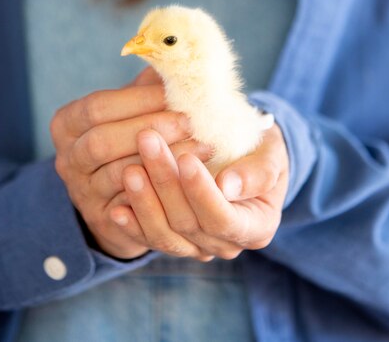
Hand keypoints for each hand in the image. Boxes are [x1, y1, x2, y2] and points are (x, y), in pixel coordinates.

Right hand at [51, 68, 208, 258]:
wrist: (121, 192)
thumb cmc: (131, 136)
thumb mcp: (131, 109)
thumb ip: (146, 85)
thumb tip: (174, 52)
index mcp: (67, 123)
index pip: (97, 106)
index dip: (137, 99)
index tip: (176, 93)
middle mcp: (66, 158)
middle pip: (101, 142)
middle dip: (152, 128)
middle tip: (193, 120)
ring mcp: (81, 192)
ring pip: (119, 175)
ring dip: (165, 160)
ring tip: (204, 146)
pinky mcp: (104, 219)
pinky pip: (134, 206)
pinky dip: (164, 190)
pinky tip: (193, 176)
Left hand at [110, 124, 288, 259]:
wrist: (247, 157)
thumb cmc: (262, 150)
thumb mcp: (271, 154)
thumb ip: (257, 172)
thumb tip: (228, 186)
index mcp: (256, 226)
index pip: (223, 218)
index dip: (201, 192)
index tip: (185, 158)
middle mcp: (226, 244)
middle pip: (189, 223)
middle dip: (166, 182)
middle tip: (147, 141)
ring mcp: (198, 246)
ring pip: (166, 234)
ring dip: (145, 202)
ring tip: (129, 170)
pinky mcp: (175, 240)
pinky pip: (150, 239)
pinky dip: (133, 225)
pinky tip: (116, 207)